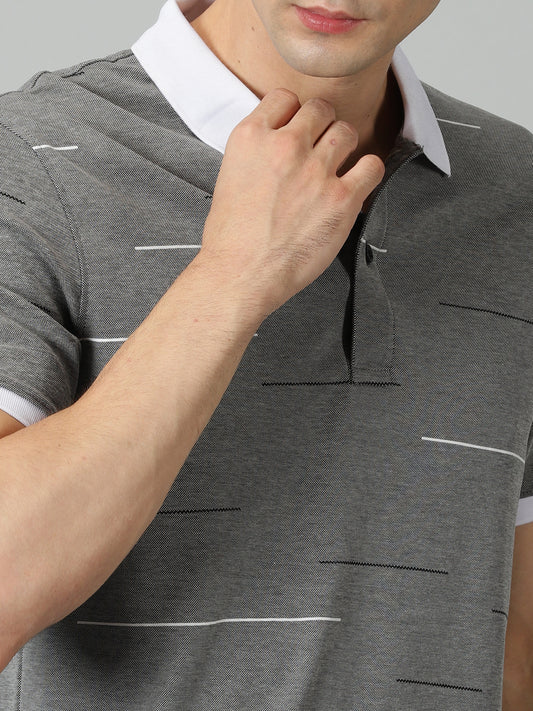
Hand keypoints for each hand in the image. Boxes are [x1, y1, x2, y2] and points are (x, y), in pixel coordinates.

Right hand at [198, 87, 384, 318]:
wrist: (241, 275)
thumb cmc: (230, 239)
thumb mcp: (229, 178)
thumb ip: (256, 153)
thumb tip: (277, 148)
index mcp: (251, 137)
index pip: (284, 98)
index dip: (292, 113)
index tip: (296, 128)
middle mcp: (286, 147)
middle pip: (319, 109)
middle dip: (321, 125)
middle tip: (318, 147)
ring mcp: (316, 171)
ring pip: (346, 131)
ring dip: (344, 144)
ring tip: (337, 164)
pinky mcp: (342, 199)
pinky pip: (372, 166)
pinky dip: (367, 171)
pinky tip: (357, 182)